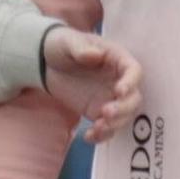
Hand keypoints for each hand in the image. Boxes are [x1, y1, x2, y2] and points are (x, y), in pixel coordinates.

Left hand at [42, 28, 142, 142]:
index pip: (134, 71)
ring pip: (124, 116)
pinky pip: (106, 126)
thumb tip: (96, 55)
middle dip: (124, 109)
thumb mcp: (68, 42)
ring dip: (114, 125)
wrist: (45, 62)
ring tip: (97, 128)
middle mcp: (118, 80)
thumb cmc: (62, 45)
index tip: (119, 91)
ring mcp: (109, 97)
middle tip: (105, 113)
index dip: (131, 82)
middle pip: (134, 98)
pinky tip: (88, 136)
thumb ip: (82, 48)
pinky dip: (101, 135)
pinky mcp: (97, 111)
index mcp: (116, 59)